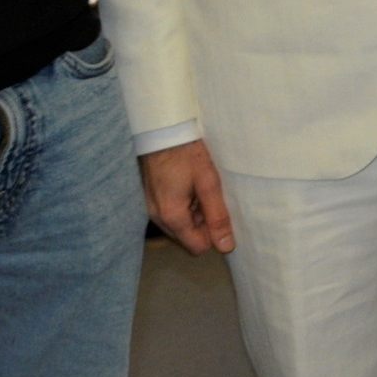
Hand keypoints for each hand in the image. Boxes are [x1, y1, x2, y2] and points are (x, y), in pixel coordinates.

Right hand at [143, 140, 233, 255]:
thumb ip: (217, 215)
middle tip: (209, 195)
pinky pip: (171, 213)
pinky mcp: (150, 198)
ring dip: (194, 213)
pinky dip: (183, 204)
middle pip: (187, 237)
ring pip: (180, 225)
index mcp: (172, 217)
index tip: (220, 211)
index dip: (213, 234)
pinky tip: (187, 184)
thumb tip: (226, 246)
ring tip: (199, 187)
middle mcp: (157, 218)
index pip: (198, 247)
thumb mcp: (208, 182)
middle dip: (203, 223)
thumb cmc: (186, 152)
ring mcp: (151, 208)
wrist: (161, 128)